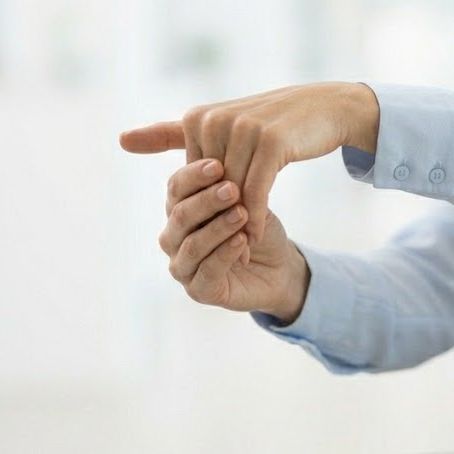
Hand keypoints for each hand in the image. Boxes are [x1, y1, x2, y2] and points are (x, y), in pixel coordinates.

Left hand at [120, 82, 378, 244]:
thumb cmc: (272, 122)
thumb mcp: (220, 126)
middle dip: (218, 217)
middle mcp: (217, 120)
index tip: (208, 228)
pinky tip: (257, 237)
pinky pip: (256, 192)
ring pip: (233, 193)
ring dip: (236, 224)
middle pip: (212, 187)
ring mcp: (244, 130)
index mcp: (199, 117)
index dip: (203, 204)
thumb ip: (171, 134)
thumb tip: (121, 140)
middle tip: (223, 246)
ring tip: (239, 248)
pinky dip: (255, 218)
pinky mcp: (271, 143)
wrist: (326, 109)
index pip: (192, 177)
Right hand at [159, 157, 309, 319]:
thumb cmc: (258, 229)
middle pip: (180, 216)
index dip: (194, 176)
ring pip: (191, 245)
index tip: (217, 164)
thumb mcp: (248, 200)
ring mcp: (184, 266)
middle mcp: (174, 238)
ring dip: (218, 227)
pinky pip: (208, 271)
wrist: (279, 266)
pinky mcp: (200, 291)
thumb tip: (220, 162)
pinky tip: (242, 240)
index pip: (176, 188)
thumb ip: (230, 186)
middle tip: (231, 188)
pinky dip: (225, 253)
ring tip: (242, 214)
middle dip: (206, 201)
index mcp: (180, 210)